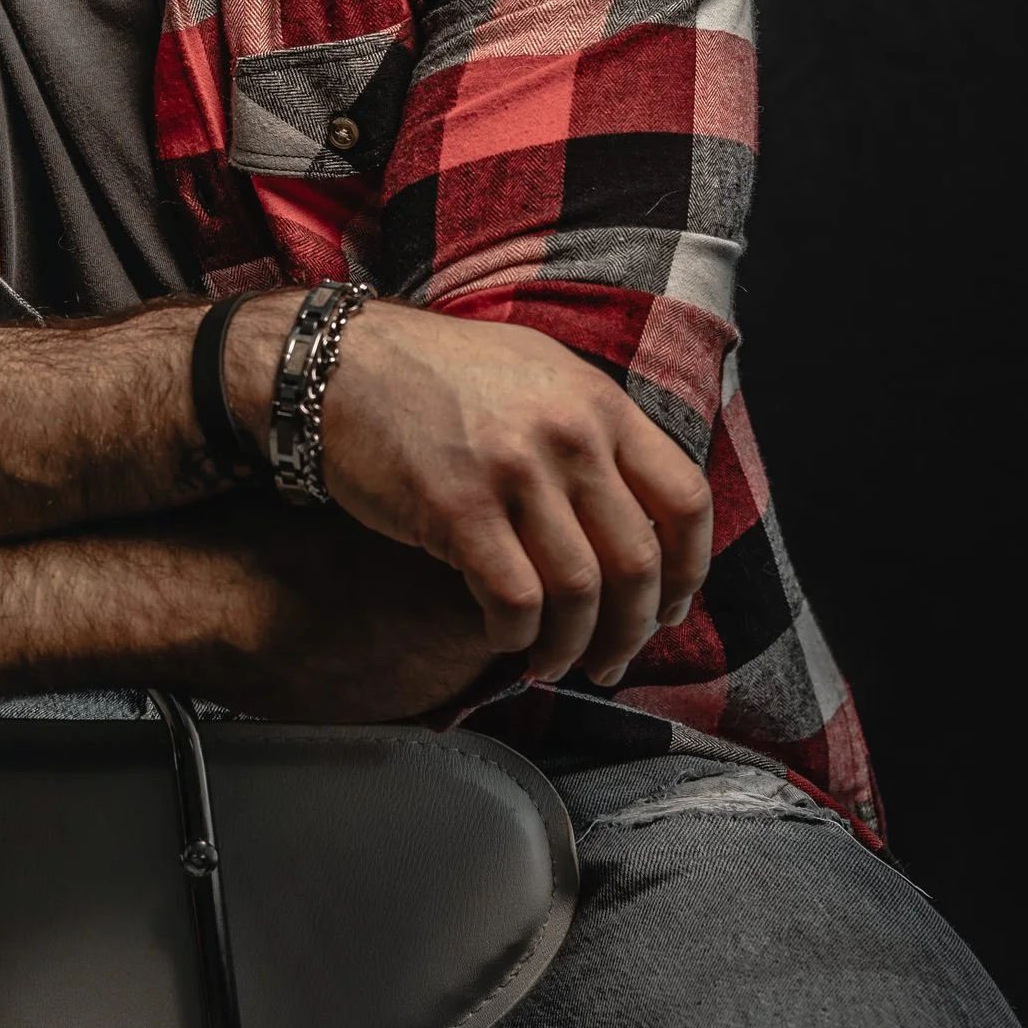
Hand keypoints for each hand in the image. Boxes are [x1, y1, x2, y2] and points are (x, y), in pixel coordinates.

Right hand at [225, 295, 712, 690]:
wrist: (338, 363)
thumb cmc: (434, 376)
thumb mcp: (535, 374)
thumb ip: (591, 432)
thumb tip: (637, 514)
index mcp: (599, 402)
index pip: (686, 498)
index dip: (690, 569)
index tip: (672, 606)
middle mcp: (569, 433)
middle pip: (638, 560)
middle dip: (632, 628)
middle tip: (611, 659)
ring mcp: (514, 470)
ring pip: (580, 591)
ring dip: (573, 645)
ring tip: (556, 663)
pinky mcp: (457, 507)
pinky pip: (515, 599)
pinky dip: (517, 635)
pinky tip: (504, 639)